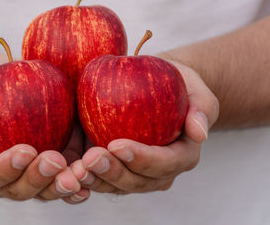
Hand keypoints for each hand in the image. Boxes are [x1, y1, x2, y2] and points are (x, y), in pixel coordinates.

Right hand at [0, 57, 87, 203]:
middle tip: (53, 160)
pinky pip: (66, 179)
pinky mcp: (57, 162)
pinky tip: (89, 177)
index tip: (24, 151)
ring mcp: (33, 171)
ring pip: (44, 191)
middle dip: (36, 180)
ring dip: (60, 186)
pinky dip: (78, 183)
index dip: (2, 170)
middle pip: (17, 190)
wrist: (12, 76)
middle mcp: (6, 173)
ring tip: (78, 174)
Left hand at [71, 60, 218, 193]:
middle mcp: (159, 171)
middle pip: (138, 181)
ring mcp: (135, 173)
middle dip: (114, 172)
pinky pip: (100, 179)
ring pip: (116, 185)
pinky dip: (84, 178)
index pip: (165, 163)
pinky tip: (68, 170)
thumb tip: (200, 132)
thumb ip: (202, 107)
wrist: (152, 87)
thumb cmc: (174, 84)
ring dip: (95, 180)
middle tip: (91, 158)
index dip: (142, 158)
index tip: (117, 145)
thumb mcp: (194, 87)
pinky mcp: (114, 167)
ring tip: (76, 168)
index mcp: (182, 155)